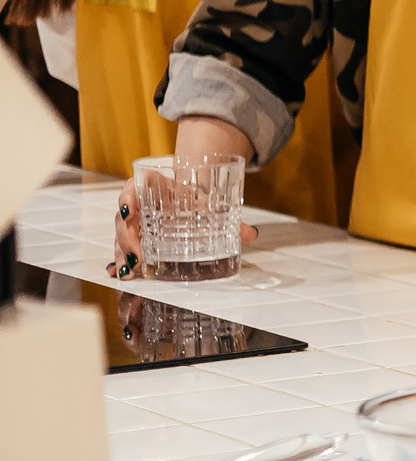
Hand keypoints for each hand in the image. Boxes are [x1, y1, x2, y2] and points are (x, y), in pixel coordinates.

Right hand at [113, 117, 256, 270]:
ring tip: (129, 271)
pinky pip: (123, 248)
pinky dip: (121, 261)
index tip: (129, 209)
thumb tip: (250, 234)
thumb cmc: (193, 200)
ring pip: (121, 236)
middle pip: (124, 217)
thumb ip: (230, 219)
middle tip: (136, 254)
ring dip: (122, 253)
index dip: (128, 196)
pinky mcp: (134, 237)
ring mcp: (134, 222)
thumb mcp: (209, 205)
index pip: (136, 185)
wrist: (187, 199)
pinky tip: (123, 274)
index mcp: (155, 186)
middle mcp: (139, 203)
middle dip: (126, 236)